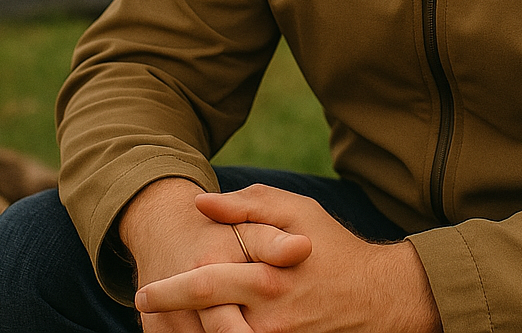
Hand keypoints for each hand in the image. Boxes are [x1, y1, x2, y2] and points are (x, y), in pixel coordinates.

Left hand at [134, 183, 441, 332]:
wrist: (378, 296)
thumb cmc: (334, 247)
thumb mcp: (299, 211)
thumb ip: (249, 206)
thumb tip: (201, 202)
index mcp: (267, 276)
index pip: (205, 284)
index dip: (169, 290)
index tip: (143, 292)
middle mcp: (268, 316)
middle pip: (205, 323)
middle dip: (170, 321)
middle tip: (145, 313)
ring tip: (171, 327)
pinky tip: (207, 331)